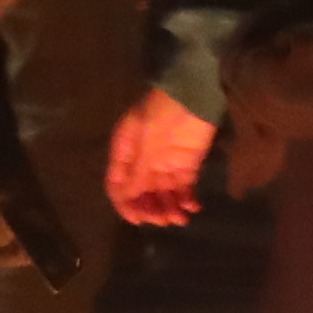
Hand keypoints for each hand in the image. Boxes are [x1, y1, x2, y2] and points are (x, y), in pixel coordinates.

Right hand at [105, 86, 214, 226]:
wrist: (194, 92)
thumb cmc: (162, 109)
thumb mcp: (145, 136)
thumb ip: (138, 168)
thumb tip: (128, 197)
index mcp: (125, 152)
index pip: (118, 185)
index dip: (124, 204)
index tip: (136, 218)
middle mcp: (143, 162)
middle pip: (140, 195)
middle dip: (149, 210)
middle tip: (161, 219)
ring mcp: (166, 165)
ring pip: (162, 196)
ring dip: (168, 210)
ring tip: (179, 218)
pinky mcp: (188, 165)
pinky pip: (184, 190)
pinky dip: (187, 202)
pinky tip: (192, 208)